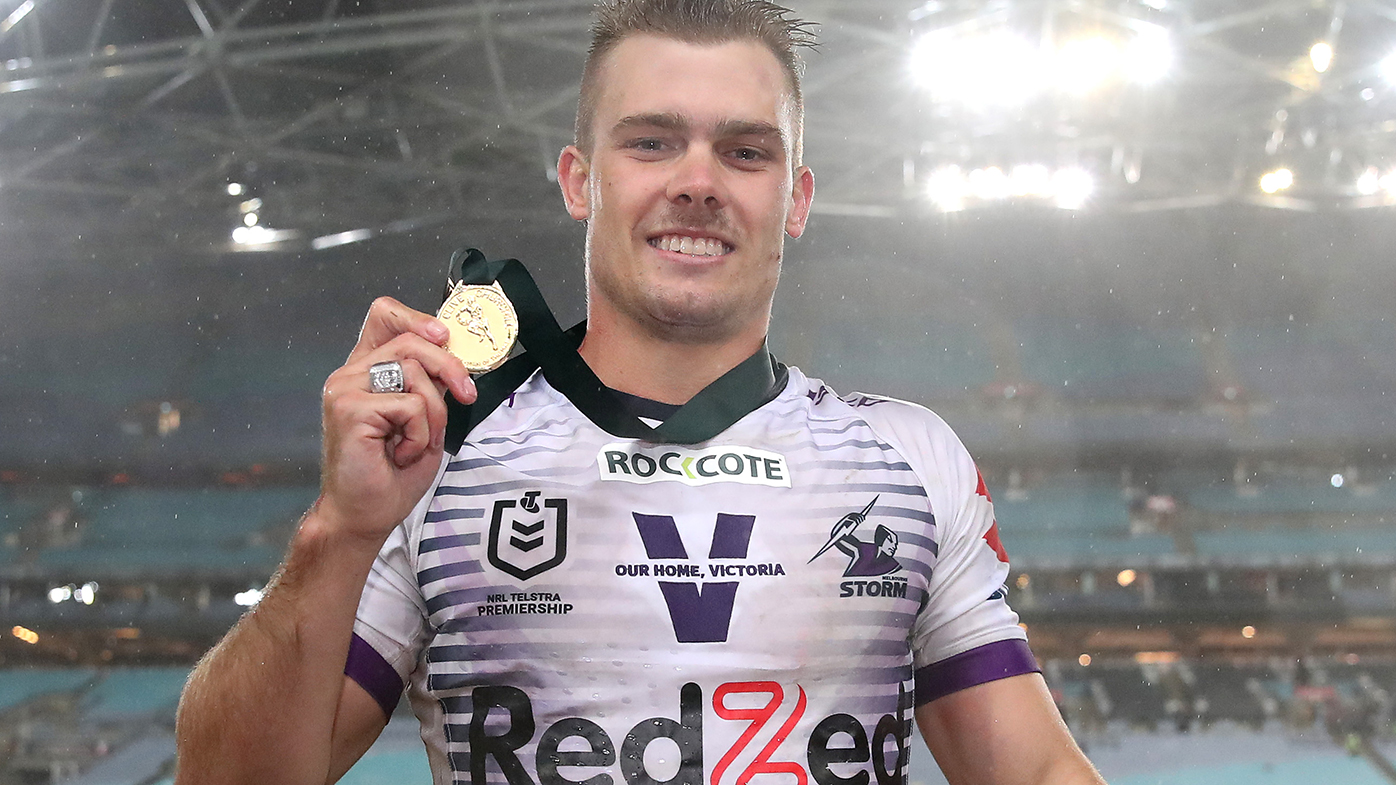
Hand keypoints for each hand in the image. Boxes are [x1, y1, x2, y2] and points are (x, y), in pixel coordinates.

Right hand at [317, 296, 476, 544]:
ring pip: (415, 373)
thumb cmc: (391, 473)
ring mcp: (345, 388)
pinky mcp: (348, 408)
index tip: (444, 337)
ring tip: (416, 443)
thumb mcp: (423, 419)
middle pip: (411, 340)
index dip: (418, 318)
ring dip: (433, 414)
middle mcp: (351, 373)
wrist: (365, 515)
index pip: (385, 316)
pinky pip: (410, 405)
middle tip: (465, 395)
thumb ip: (429, 383)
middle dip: (449, 367)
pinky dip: (419, 434)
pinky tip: (400, 454)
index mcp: (367, 370)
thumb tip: (452, 353)